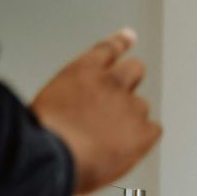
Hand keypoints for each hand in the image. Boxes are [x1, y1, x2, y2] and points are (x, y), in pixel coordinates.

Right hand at [32, 28, 161, 194]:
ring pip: (142, 105)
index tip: (129, 36)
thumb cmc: (43, 137)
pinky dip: (144, 137)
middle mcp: (110, 83)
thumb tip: (76, 110)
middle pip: (135, 69)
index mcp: (82, 72)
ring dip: (132, 116)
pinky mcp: (143, 131)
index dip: (121, 41)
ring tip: (111, 138)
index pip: (108, 49)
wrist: (54, 159)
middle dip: (130, 80)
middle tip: (122, 99)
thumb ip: (69, 97)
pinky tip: (128, 148)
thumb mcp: (46, 103)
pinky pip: (153, 129)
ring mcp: (129, 107)